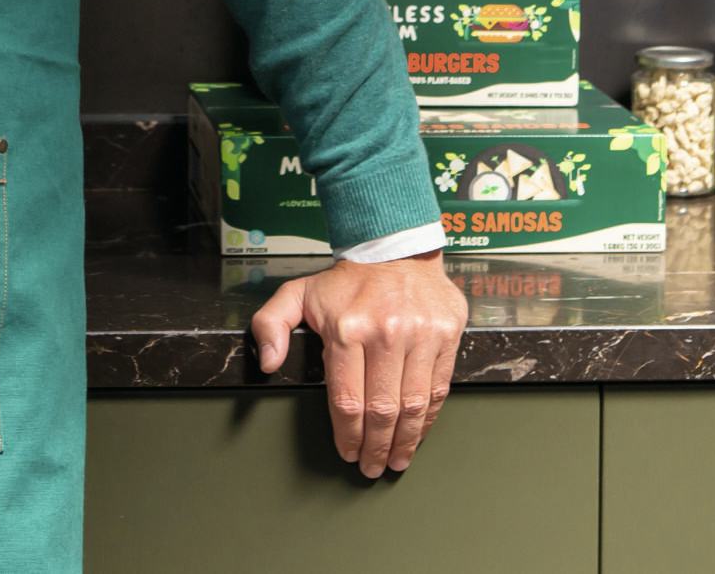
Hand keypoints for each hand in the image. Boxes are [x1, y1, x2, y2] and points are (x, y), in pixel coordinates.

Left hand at [250, 251, 468, 477]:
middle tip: (372, 467)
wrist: (395, 247)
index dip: (347, 435)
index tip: (347, 452)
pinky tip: (418, 432)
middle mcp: (385, 333)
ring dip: (405, 441)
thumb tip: (267, 362)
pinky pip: (439, 387)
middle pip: (382, 410)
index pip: (347, 400)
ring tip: (396, 460)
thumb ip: (270, 325)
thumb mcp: (297, 293)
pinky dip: (429, 418)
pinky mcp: (446, 334)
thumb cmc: (346, 280)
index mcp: (347, 329)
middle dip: (376, 447)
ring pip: (414, 405)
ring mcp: (420, 334)